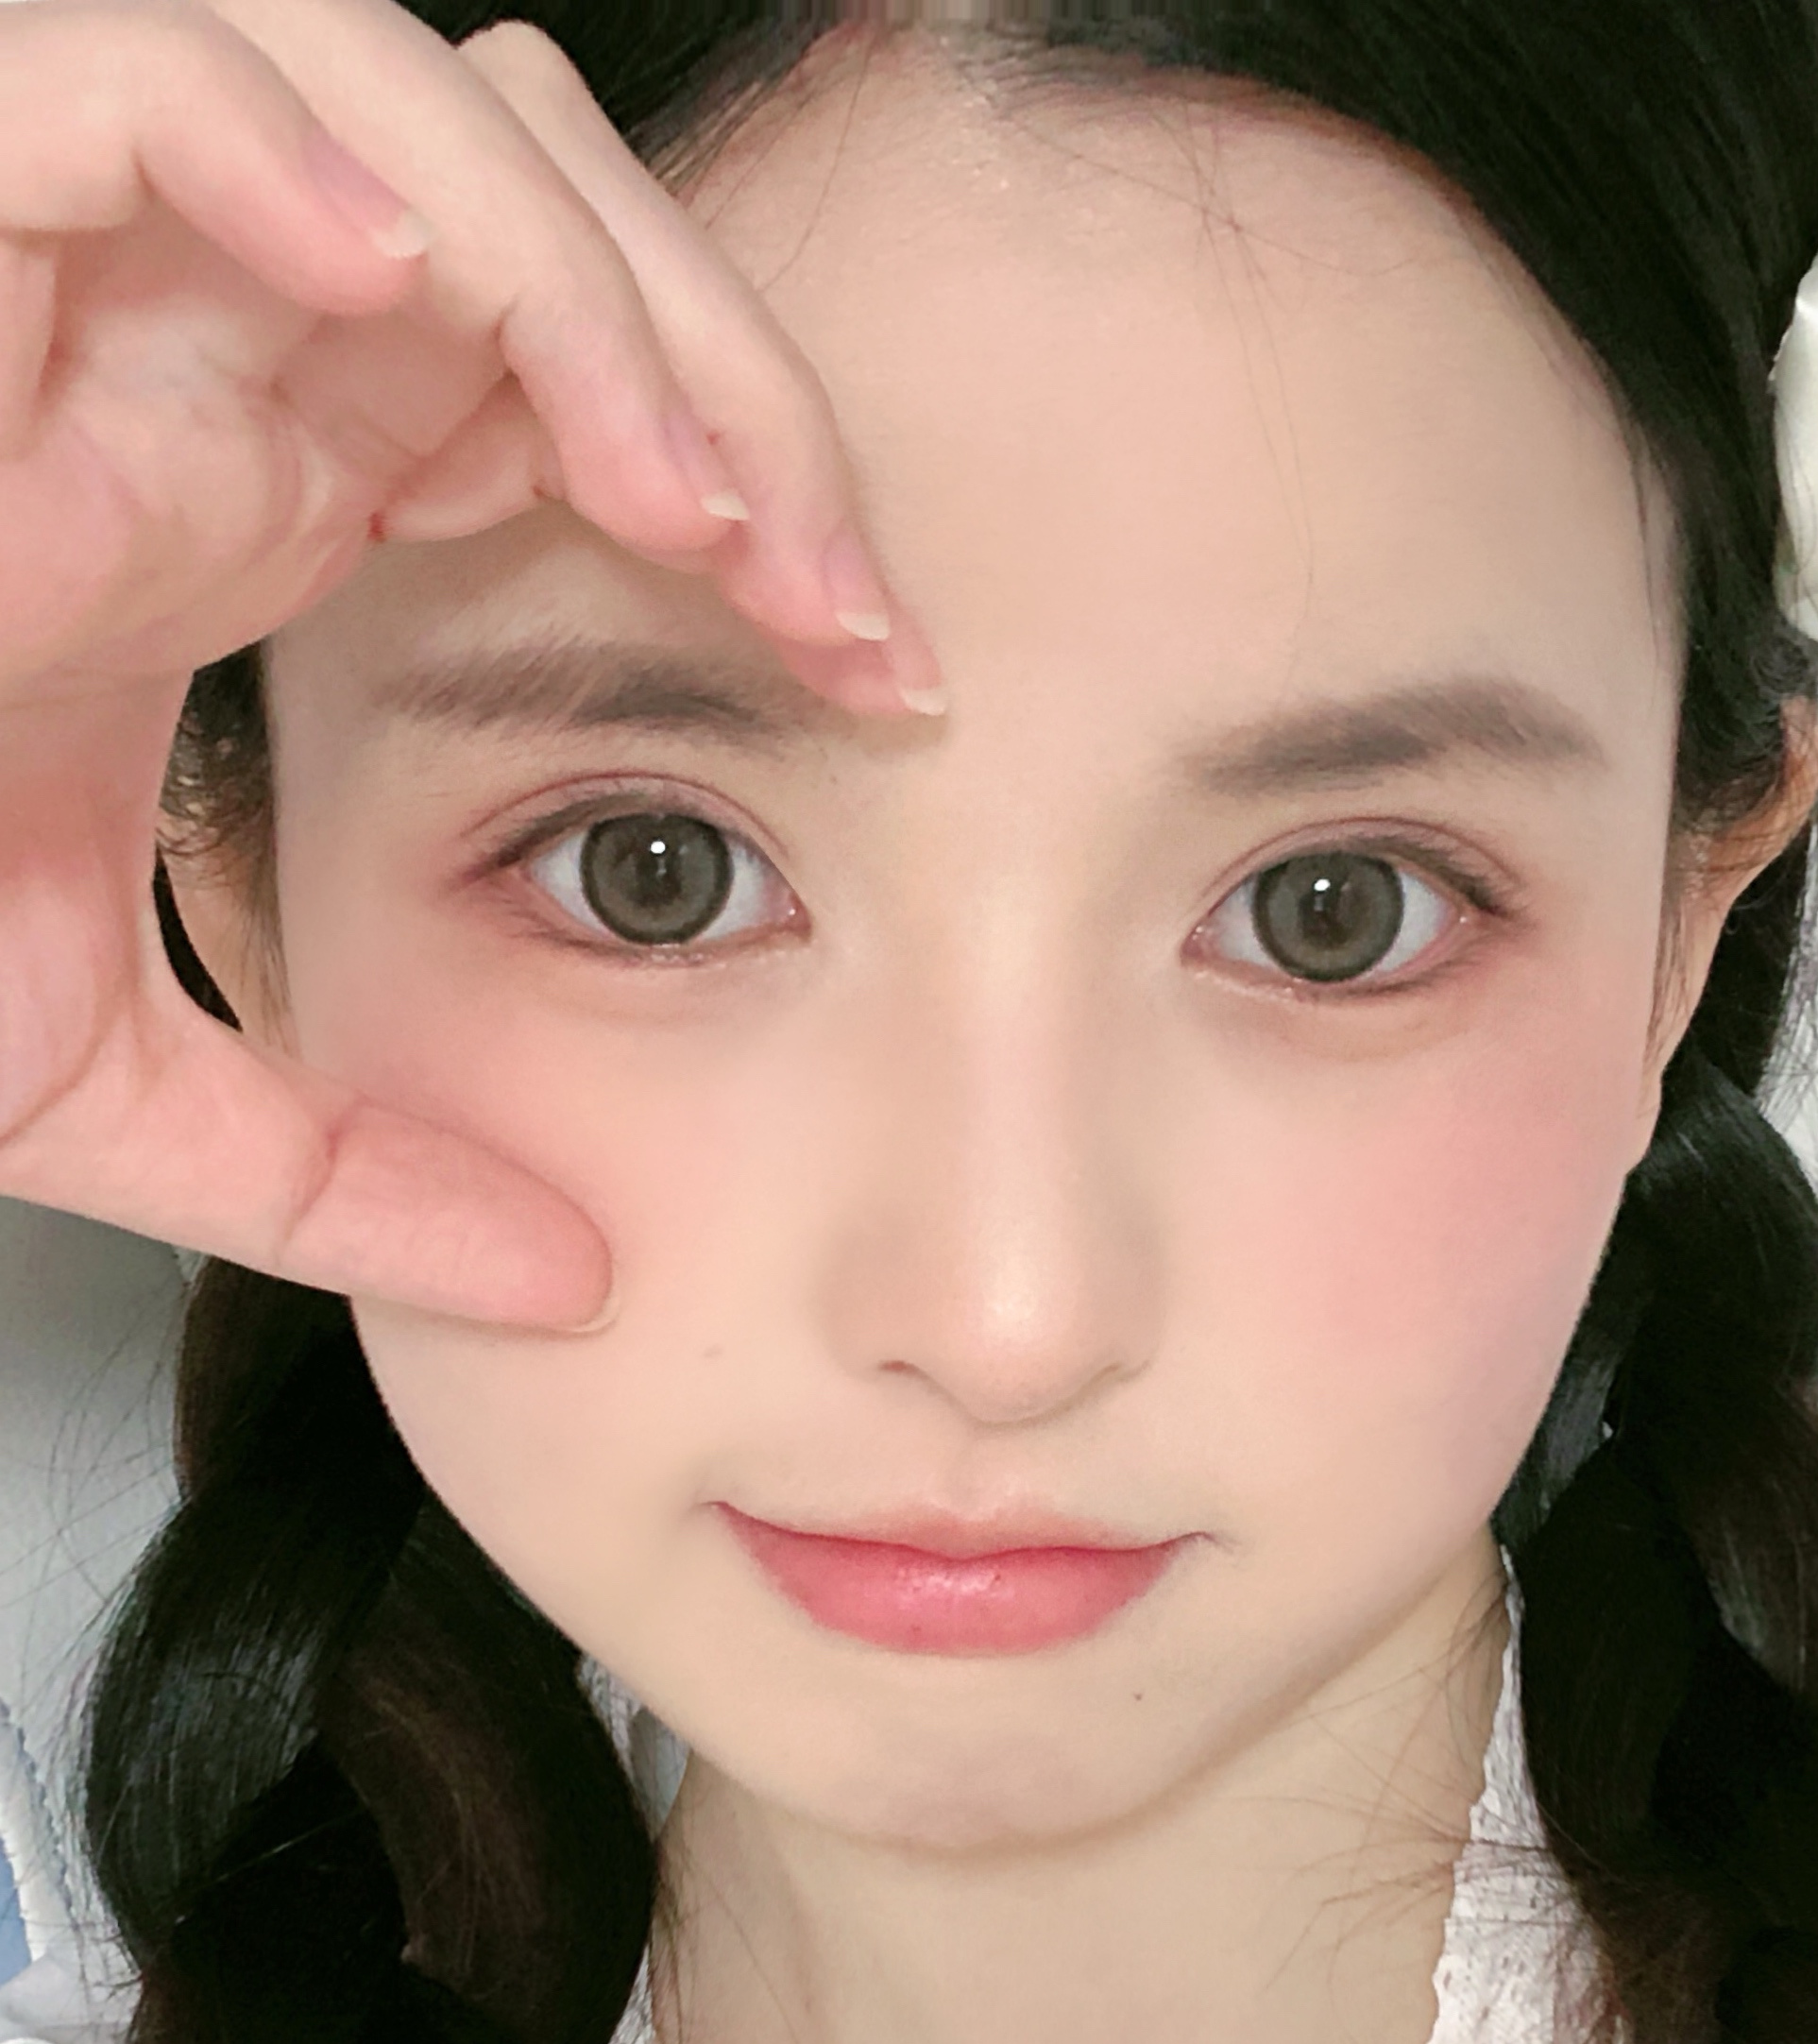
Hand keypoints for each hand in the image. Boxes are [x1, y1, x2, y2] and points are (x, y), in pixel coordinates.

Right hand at [0, 0, 940, 1325]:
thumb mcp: (106, 1081)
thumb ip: (345, 1177)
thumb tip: (565, 1292)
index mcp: (269, 488)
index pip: (589, 407)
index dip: (761, 508)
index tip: (881, 679)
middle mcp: (204, 351)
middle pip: (555, 237)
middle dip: (735, 389)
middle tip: (843, 598)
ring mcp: (81, 272)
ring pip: (399, 117)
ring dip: (576, 284)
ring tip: (672, 495)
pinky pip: (136, 67)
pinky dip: (281, 143)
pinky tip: (400, 306)